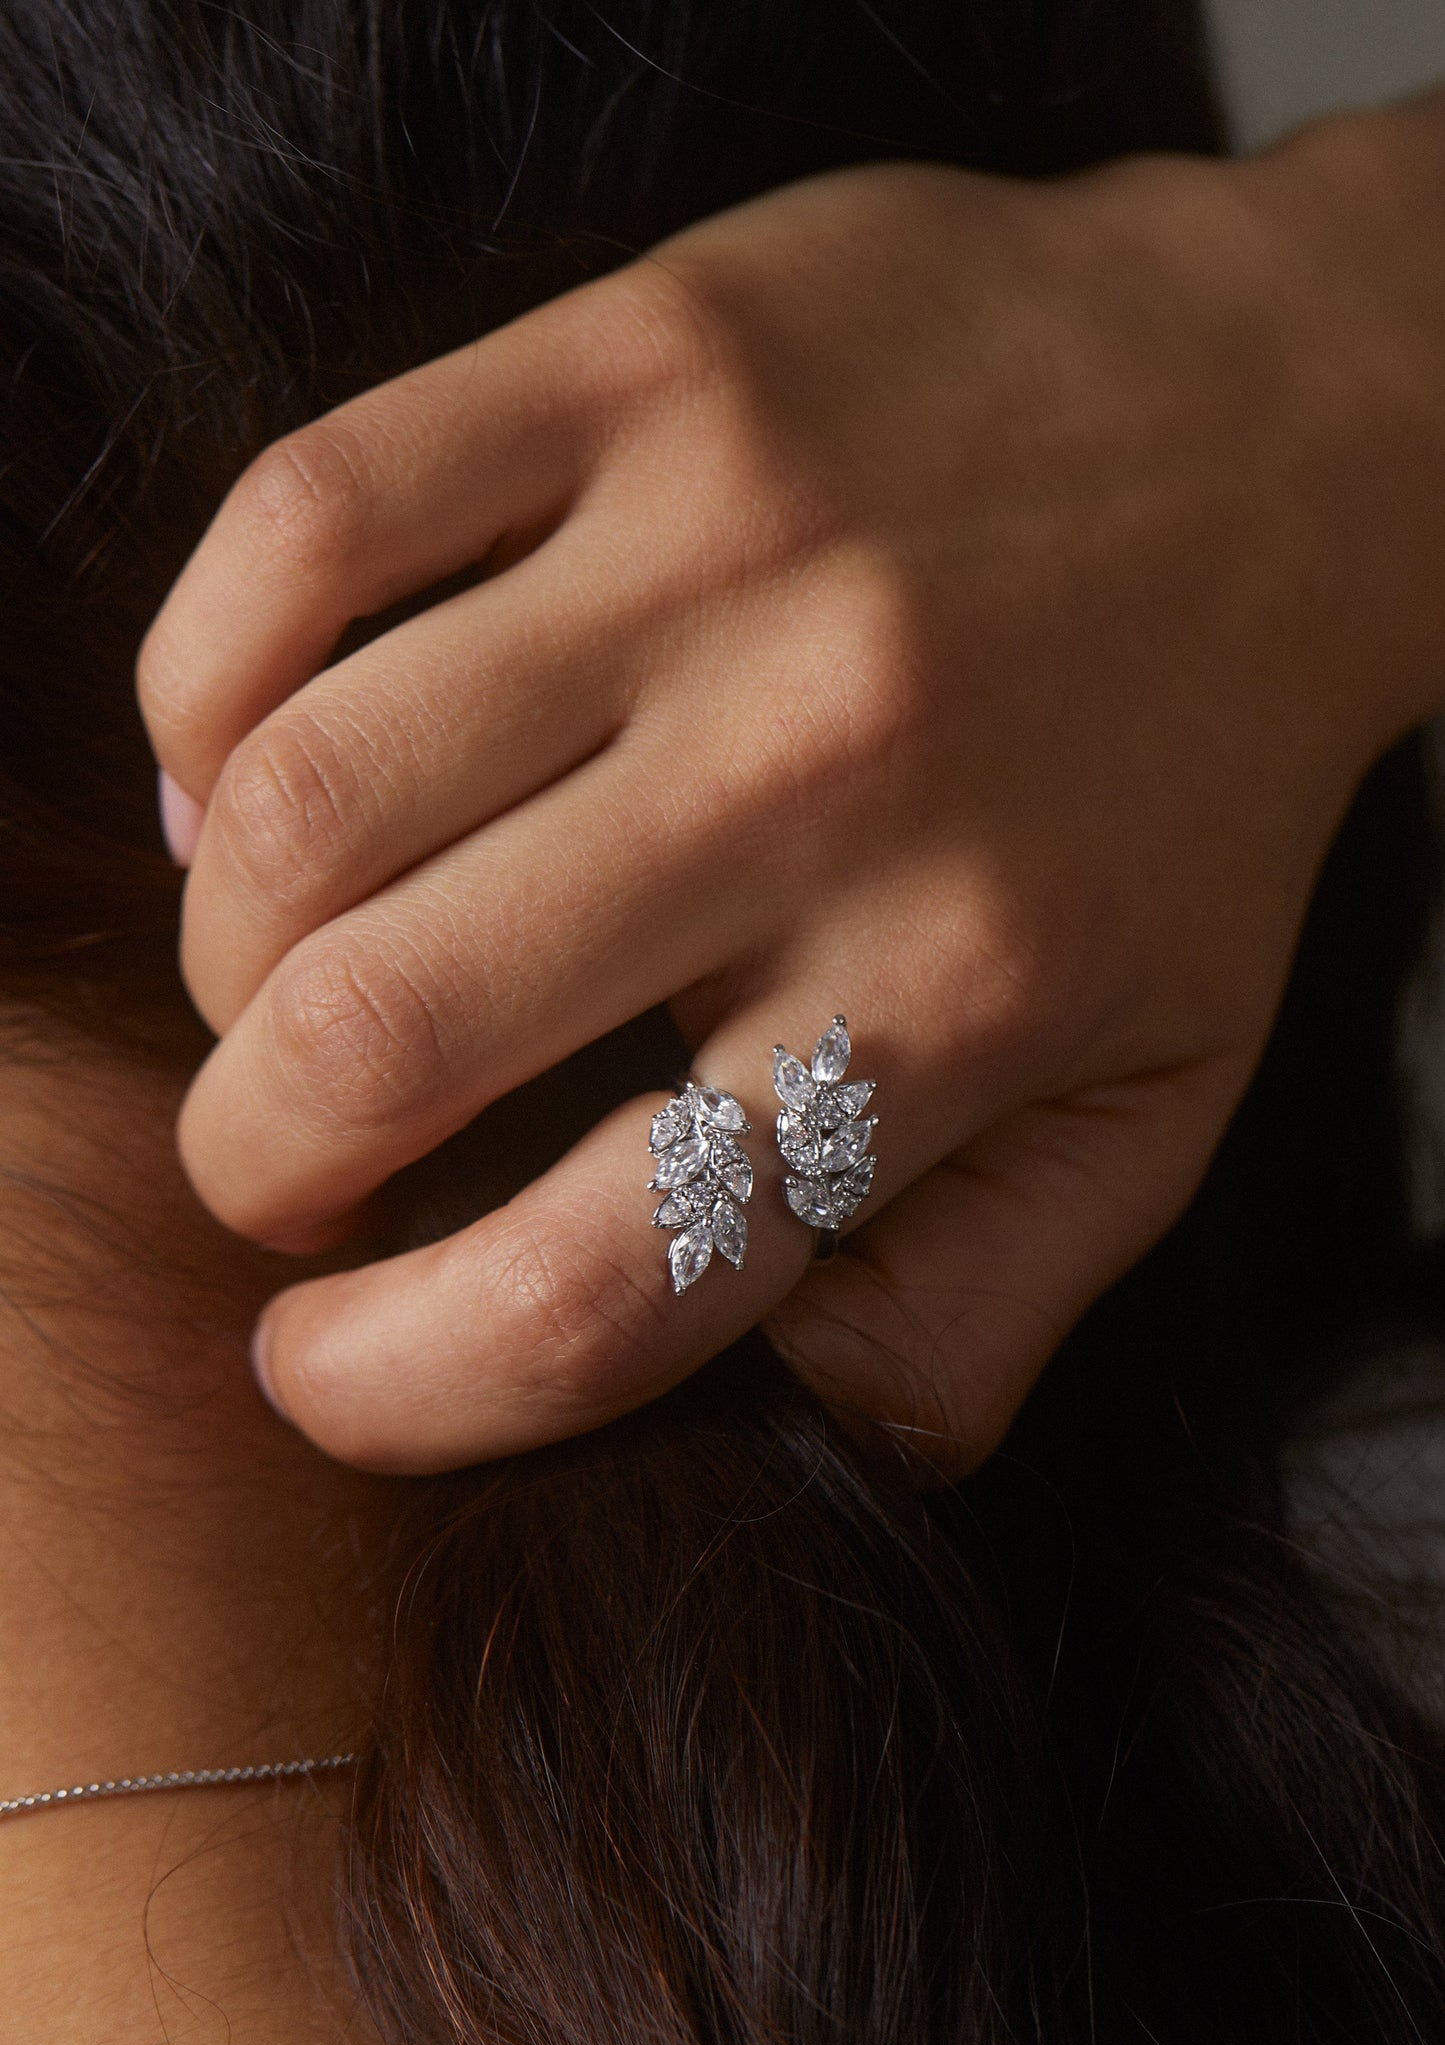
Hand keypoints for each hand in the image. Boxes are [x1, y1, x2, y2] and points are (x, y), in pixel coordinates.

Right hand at [137, 123, 1444, 1472]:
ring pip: (308, 798)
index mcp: (949, 997)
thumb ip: (972, 1308)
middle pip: (383, 1036)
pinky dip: (207, 683)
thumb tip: (773, 1438)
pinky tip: (252, 761)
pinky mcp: (641, 360)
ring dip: (227, 943)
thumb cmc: (1185, 801)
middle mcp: (823, 773)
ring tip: (283, 966)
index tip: (321, 1368)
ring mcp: (721, 546)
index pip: (590, 1283)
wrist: (1277, 431)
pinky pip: (303, 526)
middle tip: (291, 1156)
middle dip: (258, 1156)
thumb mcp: (1146, 1099)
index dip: (392, 1381)